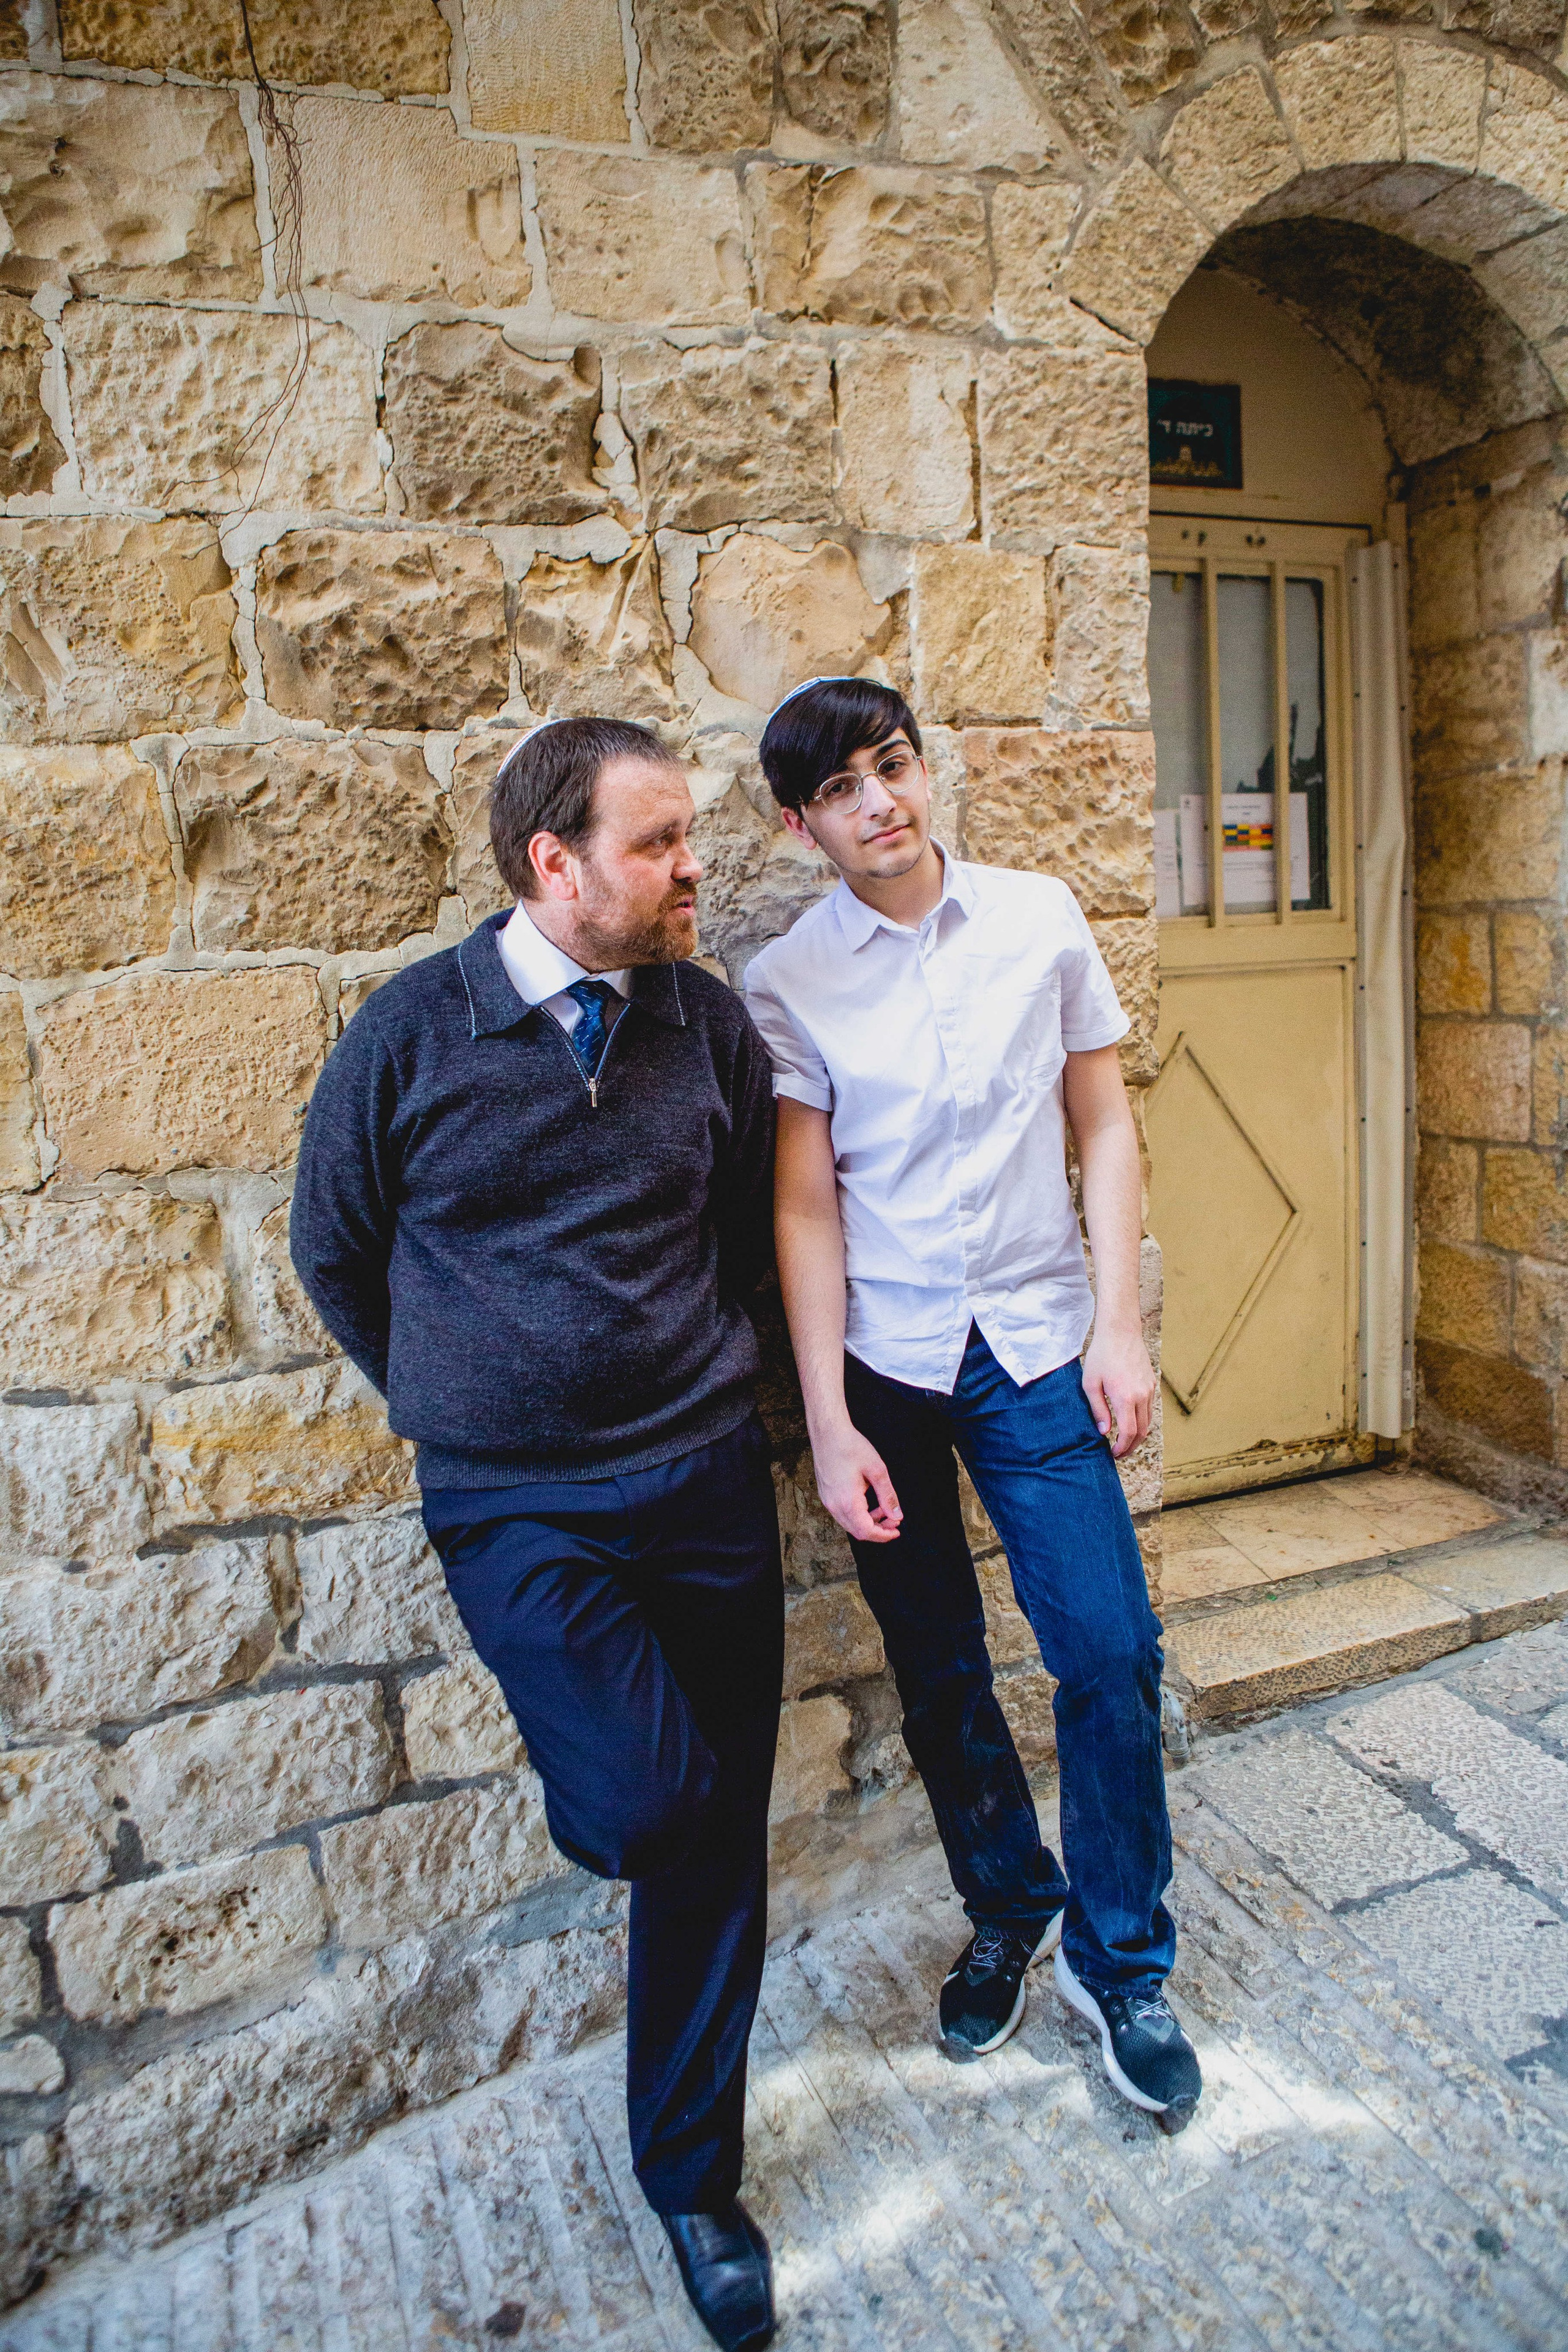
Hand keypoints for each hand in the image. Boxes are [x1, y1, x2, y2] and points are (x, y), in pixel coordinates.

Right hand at [811, 1421, 902, 1543]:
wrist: (828, 1432)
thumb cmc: (851, 1446)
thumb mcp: (877, 1470)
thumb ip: (888, 1496)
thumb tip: (896, 1516)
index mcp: (848, 1501)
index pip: (867, 1531)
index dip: (883, 1535)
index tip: (896, 1531)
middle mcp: (834, 1505)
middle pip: (857, 1532)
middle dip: (878, 1531)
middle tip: (894, 1522)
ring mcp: (828, 1501)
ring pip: (850, 1524)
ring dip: (868, 1523)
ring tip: (884, 1511)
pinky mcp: (826, 1495)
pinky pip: (843, 1514)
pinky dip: (858, 1515)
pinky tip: (869, 1503)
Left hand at [1081, 1325, 1155, 1459]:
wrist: (1120, 1332)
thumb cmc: (1101, 1356)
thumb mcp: (1090, 1384)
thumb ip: (1098, 1410)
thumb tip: (1104, 1432)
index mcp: (1125, 1397)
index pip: (1129, 1433)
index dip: (1122, 1448)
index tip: (1113, 1454)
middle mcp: (1142, 1395)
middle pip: (1142, 1432)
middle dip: (1131, 1447)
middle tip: (1119, 1453)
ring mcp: (1149, 1389)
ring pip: (1148, 1421)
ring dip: (1138, 1435)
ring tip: (1124, 1440)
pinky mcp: (1152, 1383)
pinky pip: (1150, 1408)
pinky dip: (1142, 1420)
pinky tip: (1130, 1421)